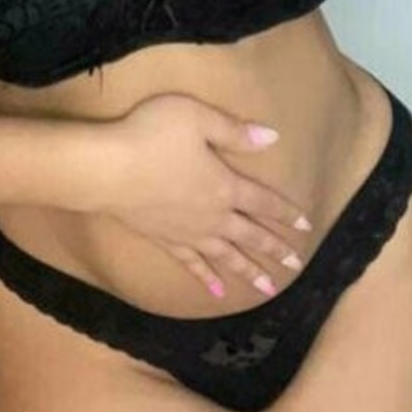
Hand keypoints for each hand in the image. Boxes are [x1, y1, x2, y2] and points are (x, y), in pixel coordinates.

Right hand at [95, 92, 312, 296]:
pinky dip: (205, 278)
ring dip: (248, 272)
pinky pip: (191, 264)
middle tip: (295, 265)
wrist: (106, 168)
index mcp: (225, 185)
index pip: (264, 202)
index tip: (305, 227)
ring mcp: (187, 232)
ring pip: (226, 256)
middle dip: (274, 250)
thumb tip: (272, 137)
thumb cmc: (151, 135)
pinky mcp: (163, 240)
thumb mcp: (197, 118)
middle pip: (250, 236)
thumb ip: (234, 131)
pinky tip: (216, 292)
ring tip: (268, 289)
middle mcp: (212, 215)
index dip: (286, 213)